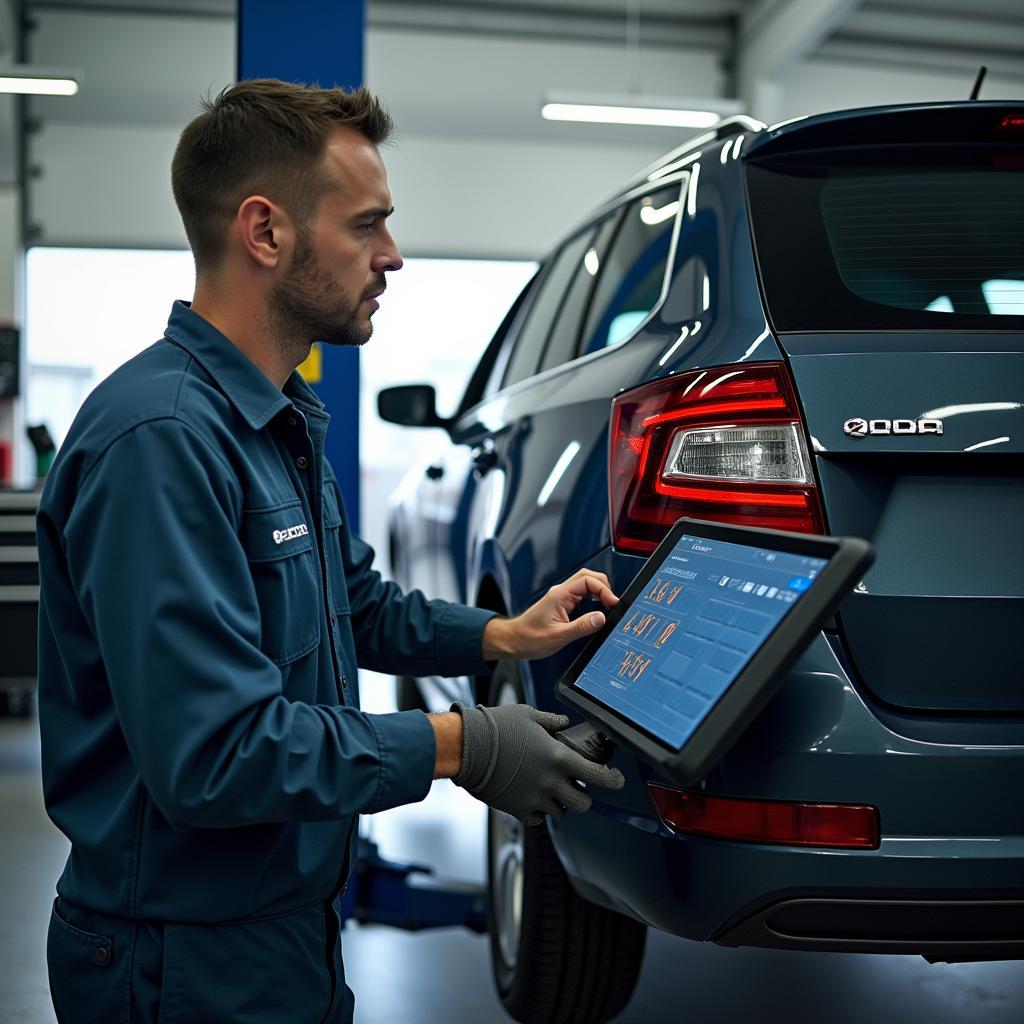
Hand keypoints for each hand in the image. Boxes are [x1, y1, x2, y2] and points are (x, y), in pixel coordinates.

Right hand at [451, 702, 624, 824]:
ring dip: (560, 802)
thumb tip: (563, 723)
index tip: (616, 780)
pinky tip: (532, 797)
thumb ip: (551, 721)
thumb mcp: (528, 715)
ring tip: (548, 788)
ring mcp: (534, 798)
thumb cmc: (497, 727)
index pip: (598, 776)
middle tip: (576, 785)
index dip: (613, 780)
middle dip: (584, 795)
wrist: (467, 746)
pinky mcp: (517, 809)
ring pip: (561, 812)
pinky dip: (539, 812)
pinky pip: (538, 819)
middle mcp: (550, 782)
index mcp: (558, 757)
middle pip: (583, 803)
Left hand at [482, 568, 618, 660]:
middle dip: (604, 587)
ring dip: (599, 592)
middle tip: (612, 604)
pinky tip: (597, 609)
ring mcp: (561, 596)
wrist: (514, 640)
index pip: (588, 580)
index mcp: (560, 595)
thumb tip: (602, 618)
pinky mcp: (562, 603)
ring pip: (586, 584)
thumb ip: (582, 626)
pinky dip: (593, 598)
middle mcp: (561, 592)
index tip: (613, 604)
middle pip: (589, 577)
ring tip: (608, 606)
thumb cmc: (530, 638)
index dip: (604, 590)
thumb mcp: (559, 636)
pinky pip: (582, 594)